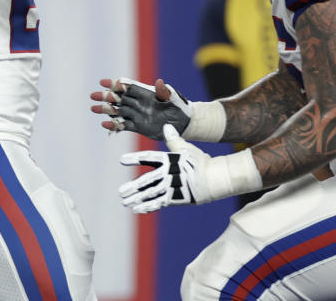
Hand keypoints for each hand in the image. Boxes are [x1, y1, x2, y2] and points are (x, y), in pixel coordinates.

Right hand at [90, 77, 191, 139]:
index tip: (103, 82)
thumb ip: (164, 91)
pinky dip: (114, 125)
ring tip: (93, 108)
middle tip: (93, 95)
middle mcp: (138, 103)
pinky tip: (105, 124)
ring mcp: (137, 115)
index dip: (115, 84)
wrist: (183, 122)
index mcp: (144, 93)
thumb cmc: (178, 105)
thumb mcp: (172, 97)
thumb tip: (159, 84)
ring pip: (118, 111)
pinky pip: (124, 125)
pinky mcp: (138, 126)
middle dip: (106, 97)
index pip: (127, 87)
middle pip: (119, 99)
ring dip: (106, 110)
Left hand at [119, 125, 261, 212]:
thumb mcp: (186, 149)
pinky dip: (148, 206)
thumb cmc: (200, 161)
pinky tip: (137, 209)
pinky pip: (159, 203)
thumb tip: (166, 126)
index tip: (122, 160)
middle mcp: (170, 173)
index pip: (149, 158)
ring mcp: (173, 187)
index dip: (135, 159)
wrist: (215, 179)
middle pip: (148, 181)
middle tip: (120, 192)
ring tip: (124, 202)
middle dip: (133, 187)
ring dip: (137, 199)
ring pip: (152, 194)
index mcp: (170, 159)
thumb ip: (174, 140)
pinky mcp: (177, 198)